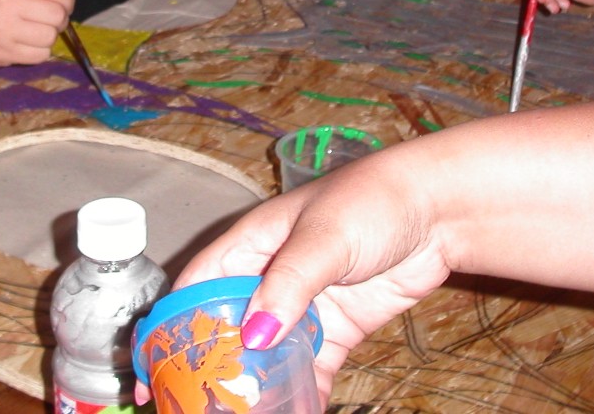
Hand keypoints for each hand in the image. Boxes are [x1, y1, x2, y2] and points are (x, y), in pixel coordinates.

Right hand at [0, 0, 71, 72]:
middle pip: (58, 14)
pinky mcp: (5, 52)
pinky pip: (41, 55)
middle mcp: (9, 1)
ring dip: (46, 38)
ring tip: (31, 34)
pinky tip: (23, 46)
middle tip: (44, 22)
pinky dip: (37, 53)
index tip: (60, 5)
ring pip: (51, 37)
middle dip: (58, 21)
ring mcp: (6, 28)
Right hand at [138, 149, 453, 407]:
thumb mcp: (324, 237)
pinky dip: (298, 395)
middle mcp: (269, 277)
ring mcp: (302, 306)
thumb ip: (290, 284)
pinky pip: (307, 370)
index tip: (153, 374)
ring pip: (263, 357)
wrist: (440, 208)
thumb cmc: (374, 201)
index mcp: (251, 245)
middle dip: (210, 370)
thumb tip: (252, 338)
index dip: (171, 329)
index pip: (195, 290)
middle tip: (198, 409)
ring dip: (252, 389)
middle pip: (225, 330)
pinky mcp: (335, 330)